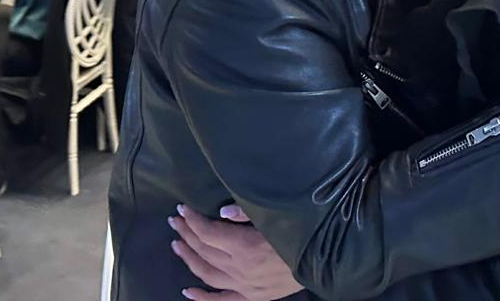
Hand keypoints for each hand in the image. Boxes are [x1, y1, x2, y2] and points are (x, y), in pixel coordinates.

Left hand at [169, 204, 301, 300]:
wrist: (325, 260)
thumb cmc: (302, 233)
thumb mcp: (278, 217)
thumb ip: (248, 214)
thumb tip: (222, 213)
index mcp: (245, 246)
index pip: (208, 232)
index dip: (193, 219)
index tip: (182, 208)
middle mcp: (240, 268)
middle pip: (204, 250)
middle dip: (187, 233)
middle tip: (175, 220)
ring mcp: (244, 286)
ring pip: (207, 273)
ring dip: (189, 258)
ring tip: (177, 244)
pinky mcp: (252, 298)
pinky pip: (221, 300)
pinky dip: (203, 298)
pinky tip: (188, 291)